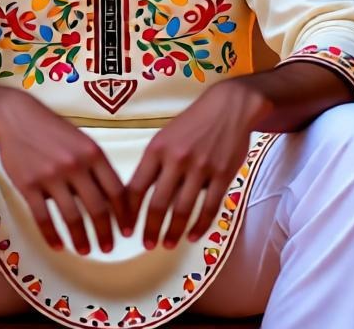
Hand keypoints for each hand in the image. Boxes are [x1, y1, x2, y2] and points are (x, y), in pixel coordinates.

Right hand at [0, 91, 132, 254]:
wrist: (14, 116)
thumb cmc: (52, 129)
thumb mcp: (81, 140)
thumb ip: (96, 167)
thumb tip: (112, 200)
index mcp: (93, 152)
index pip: (116, 190)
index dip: (124, 214)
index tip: (127, 231)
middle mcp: (75, 164)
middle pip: (97, 208)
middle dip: (105, 233)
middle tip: (108, 248)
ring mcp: (51, 176)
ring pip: (72, 217)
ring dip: (81, 239)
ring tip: (86, 251)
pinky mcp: (28, 185)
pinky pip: (43, 218)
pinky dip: (52, 236)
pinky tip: (59, 246)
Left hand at [124, 79, 268, 250]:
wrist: (227, 107)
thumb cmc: (192, 122)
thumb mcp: (165, 136)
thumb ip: (154, 163)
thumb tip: (138, 196)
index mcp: (157, 148)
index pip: (136, 187)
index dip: (129, 212)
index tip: (126, 228)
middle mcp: (176, 159)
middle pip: (158, 203)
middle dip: (150, 229)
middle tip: (147, 245)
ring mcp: (201, 168)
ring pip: (183, 209)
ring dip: (174, 232)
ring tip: (167, 244)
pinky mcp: (222, 174)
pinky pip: (210, 207)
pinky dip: (200, 225)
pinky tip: (192, 236)